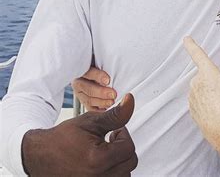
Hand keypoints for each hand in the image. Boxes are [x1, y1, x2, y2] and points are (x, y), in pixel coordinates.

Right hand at [22, 94, 137, 175]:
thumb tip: (130, 101)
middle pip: (129, 162)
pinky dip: (113, 172)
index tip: (113, 131)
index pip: (129, 147)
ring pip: (124, 175)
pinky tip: (103, 163)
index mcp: (98, 160)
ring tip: (106, 152)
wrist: (39, 156)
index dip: (123, 135)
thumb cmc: (62, 139)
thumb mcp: (91, 121)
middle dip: (123, 147)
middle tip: (110, 140)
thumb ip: (115, 114)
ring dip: (120, 162)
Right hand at [72, 66, 116, 110]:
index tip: (108, 80)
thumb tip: (116, 62)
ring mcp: (79, 92)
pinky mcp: (83, 101)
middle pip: (88, 88)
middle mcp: (78, 81)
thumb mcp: (99, 60)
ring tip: (111, 102)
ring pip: (88, 99)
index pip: (88, 72)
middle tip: (113, 94)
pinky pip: (89, 107)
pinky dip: (98, 109)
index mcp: (81, 69)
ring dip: (101, 102)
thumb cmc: (100, 64)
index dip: (98, 76)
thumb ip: (105, 63)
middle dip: (101, 92)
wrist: (93, 69)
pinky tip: (107, 109)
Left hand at [183, 37, 219, 153]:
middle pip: (203, 75)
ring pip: (200, 88)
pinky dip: (205, 102)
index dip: (191, 46)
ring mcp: (192, 96)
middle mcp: (197, 83)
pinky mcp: (192, 108)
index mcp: (208, 74)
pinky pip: (197, 100)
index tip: (186, 39)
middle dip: (211, 80)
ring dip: (208, 92)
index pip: (198, 55)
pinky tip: (214, 110)